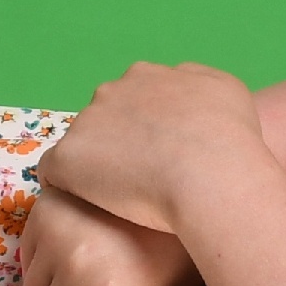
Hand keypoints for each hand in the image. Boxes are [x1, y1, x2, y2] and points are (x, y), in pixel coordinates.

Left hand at [29, 60, 274, 238]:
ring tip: (120, 201)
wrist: (210, 174)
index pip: (135, 99)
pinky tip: (92, 209)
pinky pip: (56, 175)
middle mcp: (112, 90)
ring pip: (82, 147)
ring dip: (95, 168)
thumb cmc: (229, 139)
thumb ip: (200, 83)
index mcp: (148, 76)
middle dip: (118, 145)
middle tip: (143, 180)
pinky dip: (71, 190)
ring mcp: (86, 124)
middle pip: (105, 119)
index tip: (162, 155)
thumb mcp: (228, 90)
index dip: (146, 130)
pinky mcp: (67, 160)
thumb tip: (185, 87)